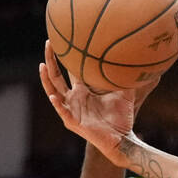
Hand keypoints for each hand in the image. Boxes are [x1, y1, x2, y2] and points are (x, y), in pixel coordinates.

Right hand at [39, 40, 158, 165]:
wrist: (122, 138)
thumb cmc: (121, 117)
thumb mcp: (124, 93)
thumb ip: (125, 78)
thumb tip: (136, 60)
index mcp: (82, 91)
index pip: (69, 71)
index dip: (65, 56)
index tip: (62, 39)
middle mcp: (73, 98)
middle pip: (56, 76)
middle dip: (51, 60)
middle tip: (49, 42)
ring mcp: (71, 110)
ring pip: (53, 91)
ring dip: (46, 79)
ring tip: (42, 66)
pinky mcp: (73, 122)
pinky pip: (63, 111)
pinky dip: (58, 104)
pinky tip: (54, 95)